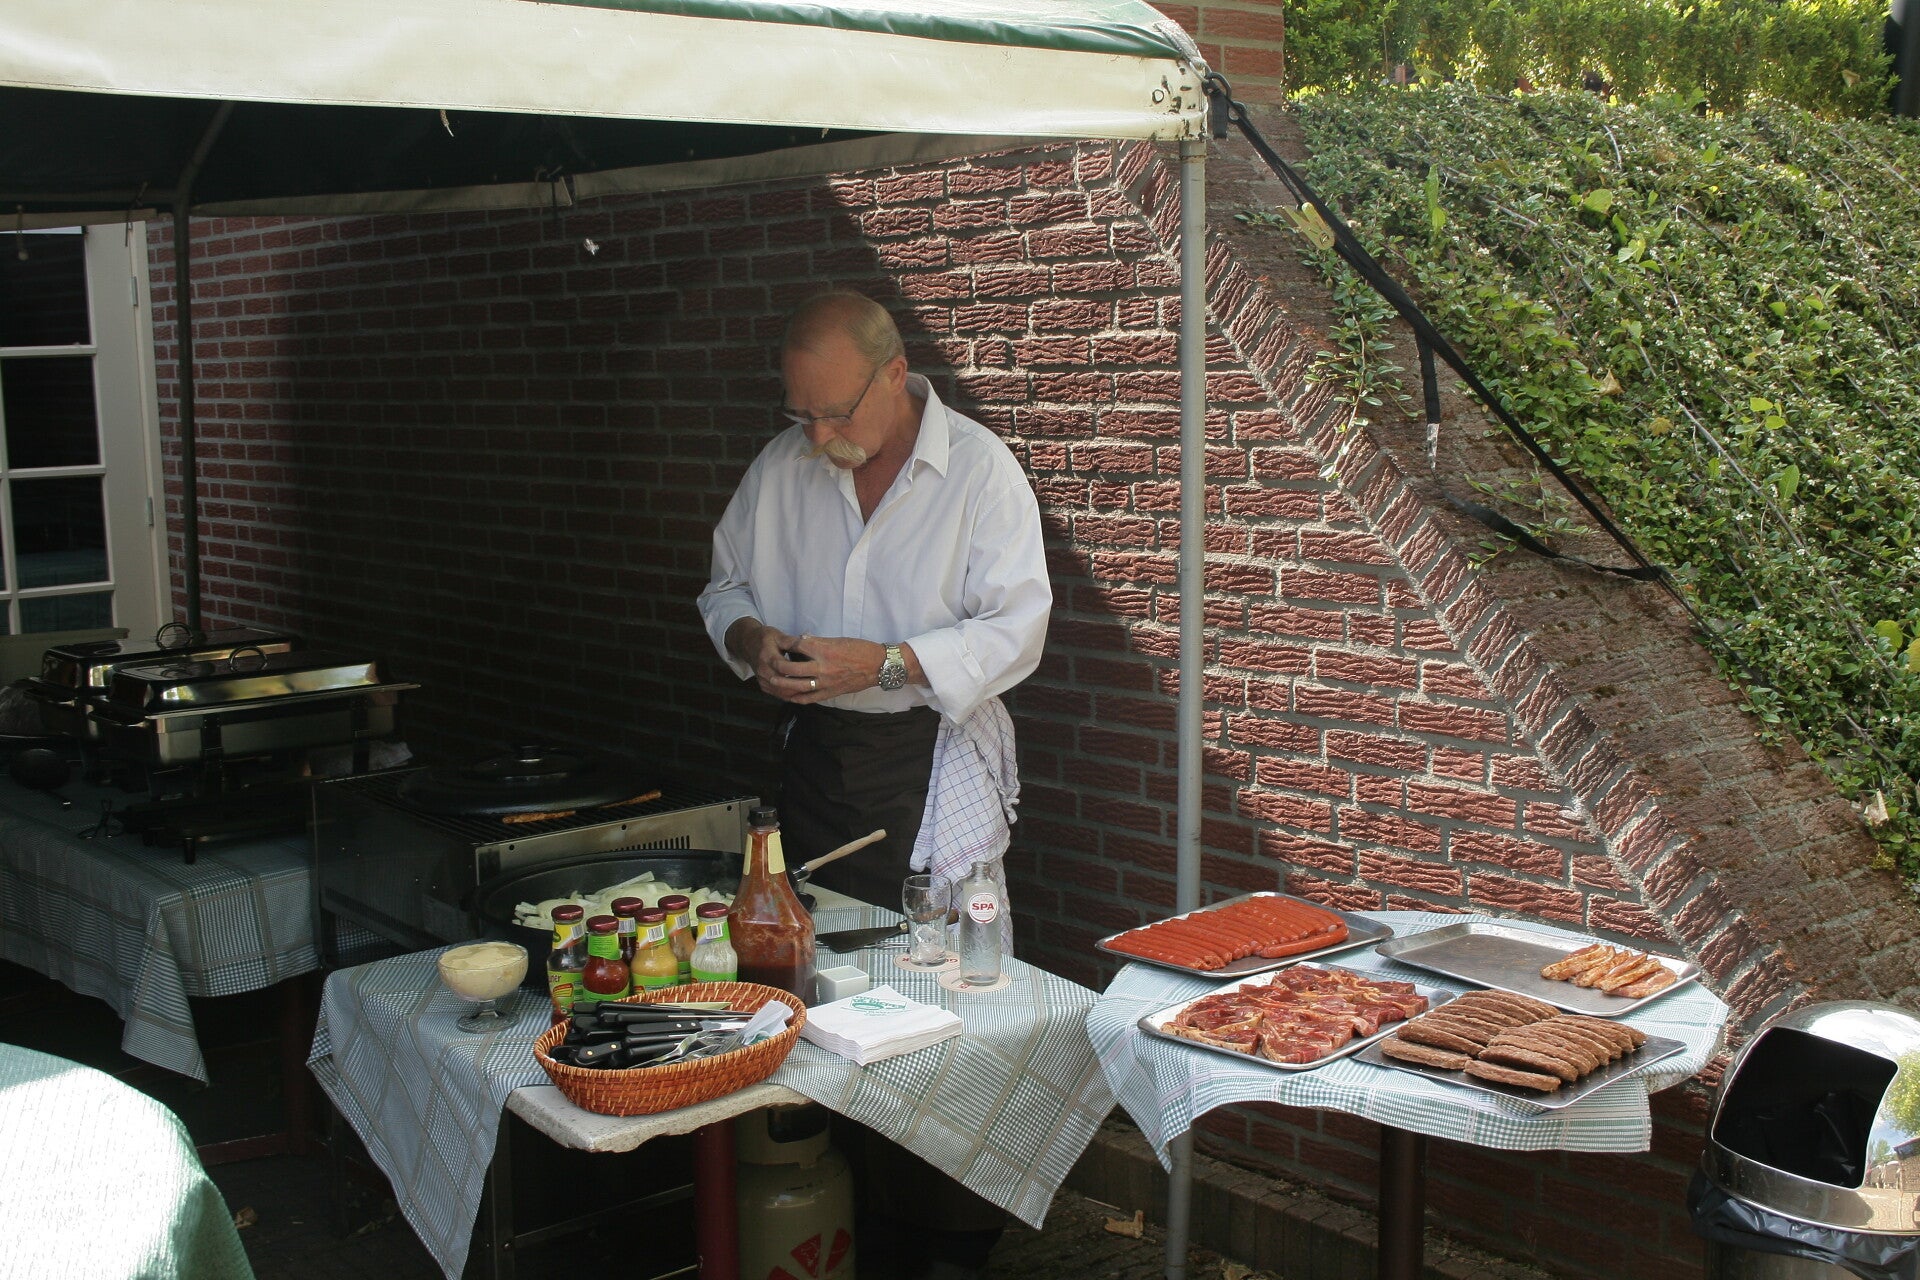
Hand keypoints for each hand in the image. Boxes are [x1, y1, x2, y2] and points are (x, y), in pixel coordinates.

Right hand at [728, 619, 816, 701]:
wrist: (747, 644)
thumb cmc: (765, 638)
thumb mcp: (778, 635)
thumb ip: (791, 642)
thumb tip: (806, 642)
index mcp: (767, 656)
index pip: (783, 666)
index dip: (798, 670)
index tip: (812, 671)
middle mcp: (763, 670)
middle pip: (783, 683)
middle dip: (799, 685)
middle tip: (815, 684)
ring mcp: (762, 680)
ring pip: (780, 692)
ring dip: (796, 692)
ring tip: (811, 690)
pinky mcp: (763, 685)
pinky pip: (777, 694)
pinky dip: (790, 695)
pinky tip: (801, 693)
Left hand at [768, 634, 887, 703]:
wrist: (878, 666)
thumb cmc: (860, 649)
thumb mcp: (838, 640)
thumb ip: (818, 642)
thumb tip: (802, 639)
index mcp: (825, 651)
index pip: (799, 646)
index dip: (787, 644)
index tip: (780, 642)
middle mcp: (823, 667)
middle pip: (793, 668)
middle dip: (779, 666)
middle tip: (770, 663)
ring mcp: (826, 682)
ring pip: (798, 685)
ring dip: (783, 684)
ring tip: (773, 680)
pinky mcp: (830, 693)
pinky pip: (810, 698)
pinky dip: (797, 698)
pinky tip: (789, 696)